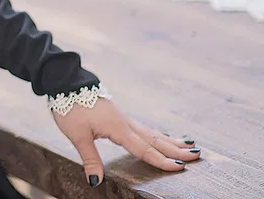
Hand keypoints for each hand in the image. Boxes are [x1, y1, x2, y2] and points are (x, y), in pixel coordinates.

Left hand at [53, 96, 200, 187]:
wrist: (66, 82)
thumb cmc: (70, 107)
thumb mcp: (76, 135)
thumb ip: (89, 158)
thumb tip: (95, 181)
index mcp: (118, 129)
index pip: (143, 148)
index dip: (161, 160)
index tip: (180, 167)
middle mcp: (125, 123)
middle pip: (154, 139)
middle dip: (176, 149)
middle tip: (198, 155)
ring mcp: (123, 118)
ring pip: (151, 132)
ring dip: (170, 140)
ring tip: (189, 145)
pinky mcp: (118, 115)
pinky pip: (143, 127)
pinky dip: (156, 134)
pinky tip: (160, 136)